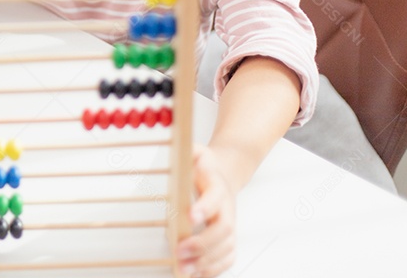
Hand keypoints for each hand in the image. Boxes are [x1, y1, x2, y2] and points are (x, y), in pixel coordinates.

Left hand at [176, 145, 235, 276]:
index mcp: (217, 187)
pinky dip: (215, 269)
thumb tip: (177, 143)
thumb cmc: (205, 166)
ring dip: (207, 261)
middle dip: (203, 243)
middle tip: (181, 251)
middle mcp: (227, 209)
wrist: (224, 175)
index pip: (215, 198)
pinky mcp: (228, 239)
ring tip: (184, 269)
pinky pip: (228, 258)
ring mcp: (229, 225)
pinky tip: (197, 275)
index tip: (190, 216)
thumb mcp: (195, 150)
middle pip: (223, 229)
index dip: (205, 208)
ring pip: (226, 248)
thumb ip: (188, 149)